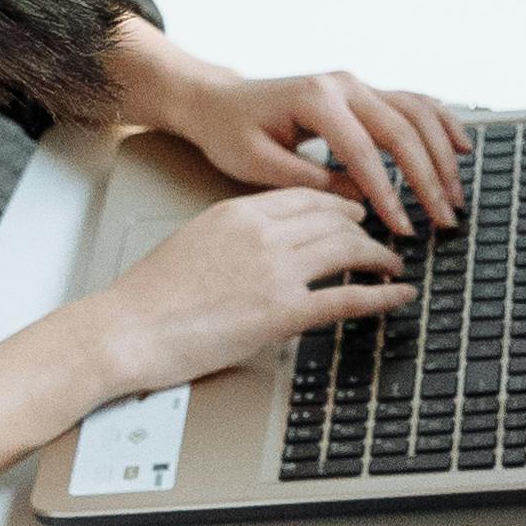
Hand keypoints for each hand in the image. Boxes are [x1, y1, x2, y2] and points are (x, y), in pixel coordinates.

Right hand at [90, 185, 409, 392]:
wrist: (126, 329)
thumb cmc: (148, 298)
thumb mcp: (194, 243)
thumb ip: (234, 237)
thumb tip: (260, 247)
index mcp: (238, 212)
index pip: (307, 197)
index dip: (340, 205)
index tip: (354, 213)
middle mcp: (262, 233)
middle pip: (335, 217)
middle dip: (365, 228)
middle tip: (379, 240)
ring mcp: (275, 271)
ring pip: (349, 249)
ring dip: (379, 256)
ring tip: (393, 264)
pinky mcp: (282, 312)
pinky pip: (348, 297)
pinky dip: (383, 295)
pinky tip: (399, 294)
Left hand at [161, 55, 470, 236]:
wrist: (219, 101)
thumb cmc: (231, 132)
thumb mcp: (257, 164)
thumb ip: (309, 183)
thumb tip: (359, 201)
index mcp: (316, 100)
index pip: (363, 153)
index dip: (387, 194)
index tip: (402, 229)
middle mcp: (344, 85)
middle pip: (402, 130)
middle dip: (429, 178)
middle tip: (443, 219)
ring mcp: (357, 85)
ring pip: (418, 112)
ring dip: (444, 153)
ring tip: (456, 193)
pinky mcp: (363, 92)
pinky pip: (414, 102)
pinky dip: (442, 122)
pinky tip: (462, 146)